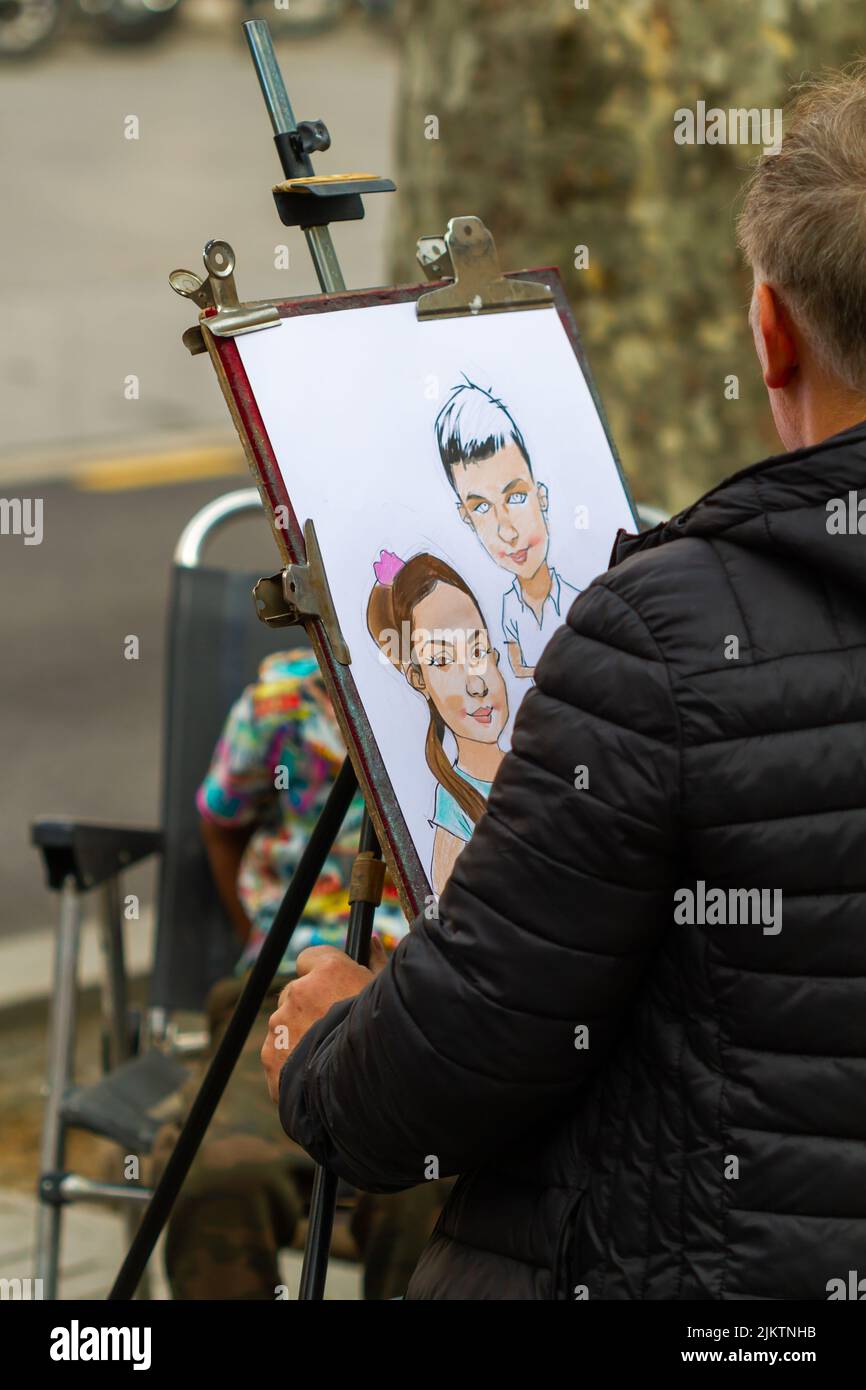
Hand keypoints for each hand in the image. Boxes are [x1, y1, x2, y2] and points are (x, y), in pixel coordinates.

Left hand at [261, 936, 386, 1101]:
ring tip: (327, 1058)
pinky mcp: (271, 1055)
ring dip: (299, 1034)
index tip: (330, 987)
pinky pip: (278, 1052)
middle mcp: (299, 992)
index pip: (309, 958)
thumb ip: (376, 962)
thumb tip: (372, 940)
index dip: (319, 973)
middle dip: (309, 1007)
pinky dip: (291, 1061)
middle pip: (296, 993)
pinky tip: (315, 1074)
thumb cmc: (387, 1036)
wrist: (366, 1091)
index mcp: (328, 971)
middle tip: (334, 1030)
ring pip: (285, 1023)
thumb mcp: (388, 995)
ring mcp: (280, 1024)